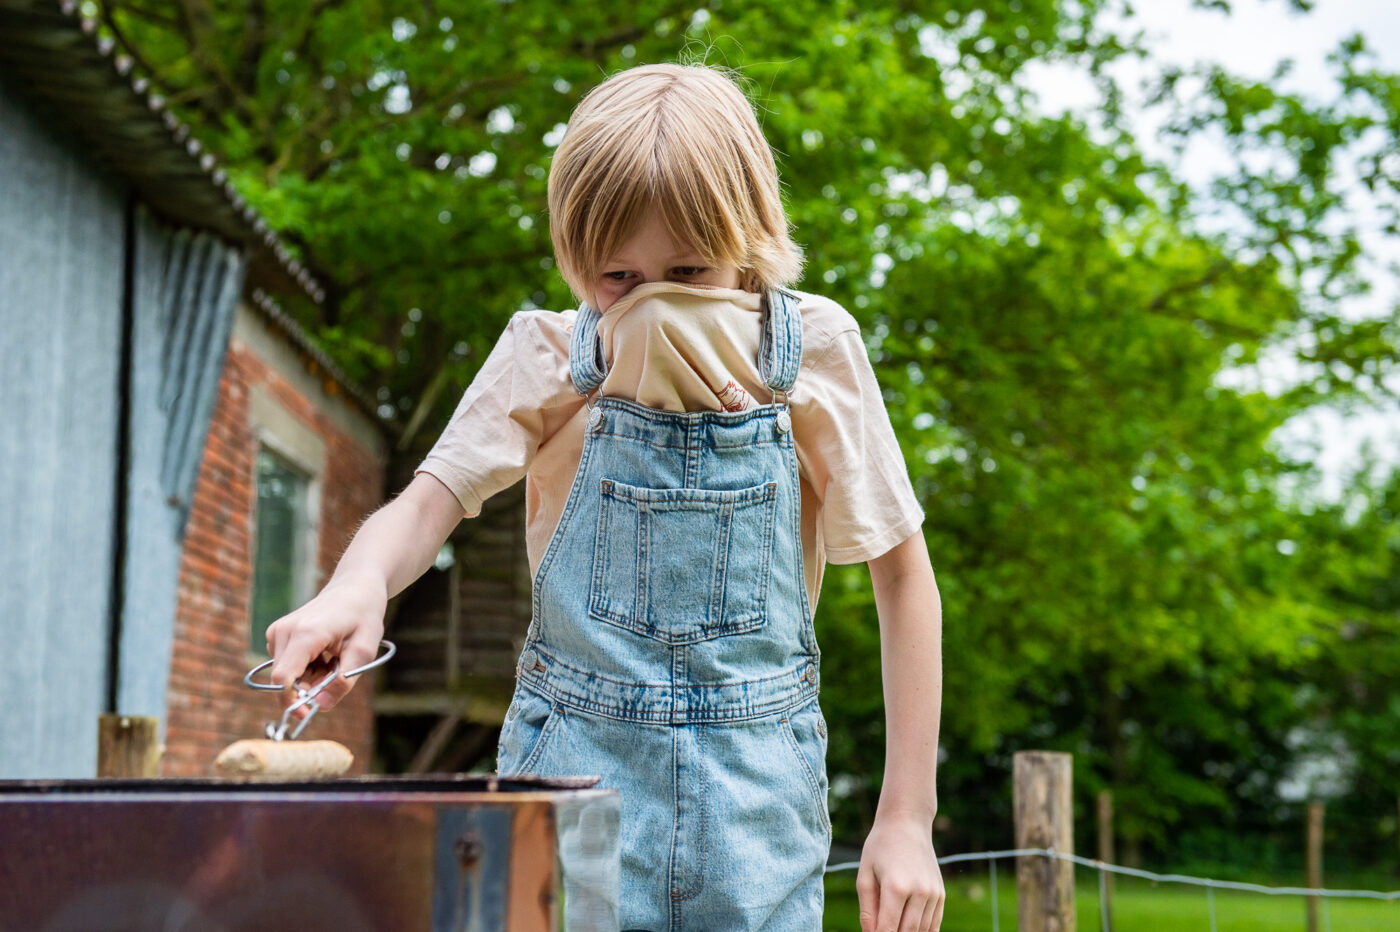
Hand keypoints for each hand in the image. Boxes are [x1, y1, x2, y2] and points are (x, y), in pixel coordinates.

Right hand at [264, 578, 387, 715]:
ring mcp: (277, 631)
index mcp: (306, 634)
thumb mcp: (365, 650)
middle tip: (337, 672)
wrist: (354, 586)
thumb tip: (321, 706)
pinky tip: (323, 652)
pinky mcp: (276, 633)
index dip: (292, 703)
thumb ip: (344, 681)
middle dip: (309, 687)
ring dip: (310, 676)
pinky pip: (286, 664)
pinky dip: (305, 667)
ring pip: (286, 673)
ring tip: (333, 657)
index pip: (283, 679)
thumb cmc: (363, 615)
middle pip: (285, 680)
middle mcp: (285, 631)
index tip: (307, 714)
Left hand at [856, 812, 944, 931]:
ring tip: (894, 926)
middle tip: (881, 930)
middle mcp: (918, 892)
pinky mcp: (940, 894)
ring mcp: (933, 894)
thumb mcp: (865, 876)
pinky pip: (934, 924)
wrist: (907, 823)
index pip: (887, 929)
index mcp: (896, 887)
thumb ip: (867, 910)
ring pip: (921, 931)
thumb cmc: (880, 847)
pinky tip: (910, 929)